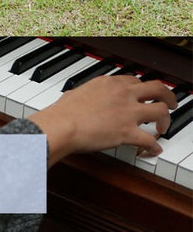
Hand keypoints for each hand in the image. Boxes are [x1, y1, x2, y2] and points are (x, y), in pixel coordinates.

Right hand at [36, 74, 175, 165]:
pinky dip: (154, 146)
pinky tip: (154, 150)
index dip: (143, 90)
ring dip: (166, 120)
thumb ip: (83, 94)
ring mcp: (128, 113)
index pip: (135, 81)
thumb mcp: (75, 93)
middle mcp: (124, 94)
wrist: (62, 125)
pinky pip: (149, 140)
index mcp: (111, 83)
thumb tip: (76, 97)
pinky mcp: (128, 132)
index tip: (144, 95)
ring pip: (161, 111)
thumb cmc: (63, 112)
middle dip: (168, 96)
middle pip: (157, 88)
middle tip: (170, 103)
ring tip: (164, 128)